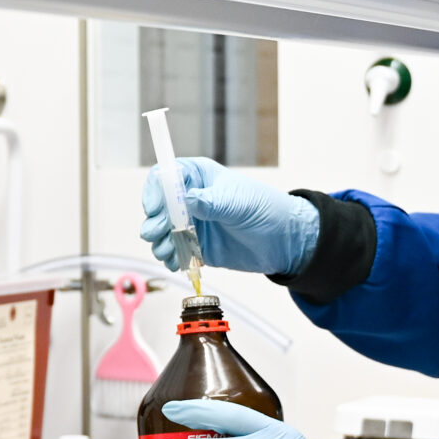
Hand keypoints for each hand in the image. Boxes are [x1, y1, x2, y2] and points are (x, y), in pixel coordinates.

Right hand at [137, 158, 319, 276]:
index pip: (165, 176)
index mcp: (199, 177)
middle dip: (155, 221)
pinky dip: (171, 258)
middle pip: (158, 206)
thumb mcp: (238, 202)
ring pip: (162, 231)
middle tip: (158, 233)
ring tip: (168, 252)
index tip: (154, 208)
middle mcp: (190, 198)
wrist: (283, 240)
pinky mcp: (196, 245)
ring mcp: (191, 223)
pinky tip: (176, 262)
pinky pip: (174, 251)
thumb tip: (186, 199)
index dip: (155, 191)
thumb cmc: (266, 209)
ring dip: (160, 242)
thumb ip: (211, 201)